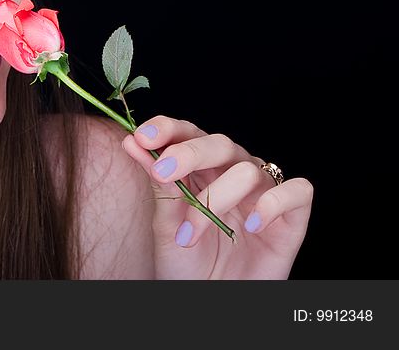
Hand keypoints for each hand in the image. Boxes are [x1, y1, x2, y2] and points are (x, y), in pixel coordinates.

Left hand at [121, 115, 313, 278]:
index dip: (167, 128)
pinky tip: (250, 225)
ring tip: (190, 234)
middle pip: (220, 143)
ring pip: (248, 170)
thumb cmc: (187, 264)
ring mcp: (262, 192)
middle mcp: (232, 172)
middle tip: (163, 173)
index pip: (188, 133)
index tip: (142, 136)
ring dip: (215, 200)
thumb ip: (157, 184)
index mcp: (200, 168)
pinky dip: (272, 204)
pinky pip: (296, 191)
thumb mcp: (164, 224)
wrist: (211, 300)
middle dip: (189, 153)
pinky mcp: (292, 217)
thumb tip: (132, 142)